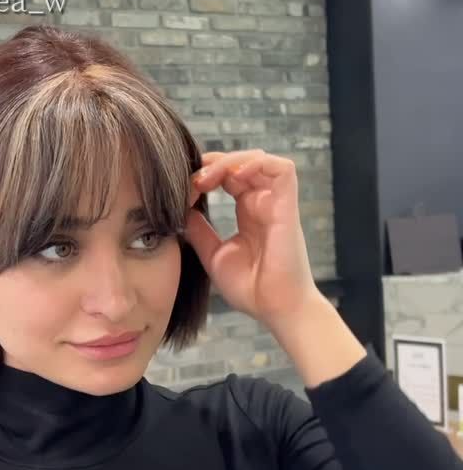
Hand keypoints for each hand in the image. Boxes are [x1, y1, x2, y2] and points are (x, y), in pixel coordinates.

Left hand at [184, 149, 320, 325]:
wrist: (274, 309)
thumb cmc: (250, 289)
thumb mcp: (213, 254)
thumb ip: (199, 230)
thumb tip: (181, 208)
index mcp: (247, 213)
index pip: (227, 177)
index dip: (205, 175)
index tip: (184, 191)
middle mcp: (262, 204)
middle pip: (239, 164)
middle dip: (211, 164)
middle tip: (192, 182)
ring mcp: (276, 203)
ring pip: (257, 160)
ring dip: (229, 162)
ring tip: (207, 178)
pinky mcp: (288, 206)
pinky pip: (282, 168)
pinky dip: (256, 163)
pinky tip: (233, 176)